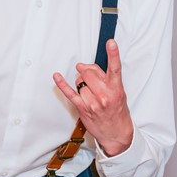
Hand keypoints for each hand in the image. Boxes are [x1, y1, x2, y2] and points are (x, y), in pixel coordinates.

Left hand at [53, 39, 133, 156]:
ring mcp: (93, 102)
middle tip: (90, 75)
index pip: (115, 68)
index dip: (113, 54)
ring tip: (90, 92)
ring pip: (80, 82)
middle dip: (87, 71)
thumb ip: (106, 79)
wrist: (116, 134)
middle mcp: (105, 94)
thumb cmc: (118, 112)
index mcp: (116, 89)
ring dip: (82, 83)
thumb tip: (88, 67)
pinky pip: (70, 93)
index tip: (111, 43)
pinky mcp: (83, 108)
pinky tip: (57, 76)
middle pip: (89, 72)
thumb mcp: (119, 93)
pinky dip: (62, 84)